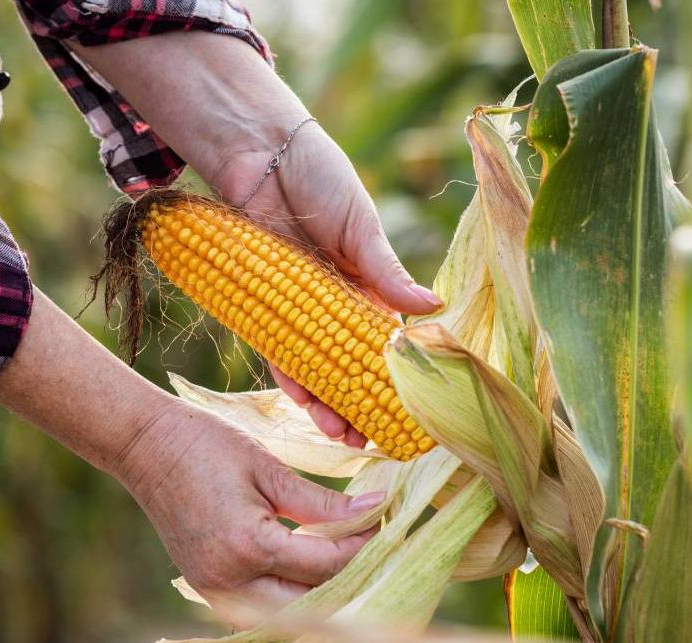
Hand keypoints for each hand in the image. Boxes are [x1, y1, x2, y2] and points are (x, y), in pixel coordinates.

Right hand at [117, 398, 384, 627]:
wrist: (143, 446)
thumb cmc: (204, 444)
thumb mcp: (268, 467)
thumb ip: (321, 501)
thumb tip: (375, 510)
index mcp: (248, 545)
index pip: (325, 564)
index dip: (363, 545)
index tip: (388, 522)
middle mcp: (230, 581)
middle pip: (310, 602)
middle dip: (349, 579)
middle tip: (376, 547)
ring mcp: (214, 590)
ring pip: (286, 615)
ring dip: (321, 595)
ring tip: (350, 561)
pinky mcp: (207, 587)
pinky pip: (260, 608)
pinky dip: (290, 596)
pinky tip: (311, 572)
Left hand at [208, 124, 442, 446]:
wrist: (259, 154)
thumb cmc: (318, 176)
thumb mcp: (359, 224)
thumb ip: (386, 270)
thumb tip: (432, 308)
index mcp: (366, 284)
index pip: (385, 342)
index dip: (396, 378)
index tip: (408, 411)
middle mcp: (332, 302)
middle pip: (348, 364)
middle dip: (360, 404)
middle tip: (371, 440)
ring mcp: (296, 306)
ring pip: (314, 366)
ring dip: (326, 402)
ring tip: (339, 433)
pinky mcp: (261, 303)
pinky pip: (276, 349)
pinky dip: (290, 376)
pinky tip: (303, 403)